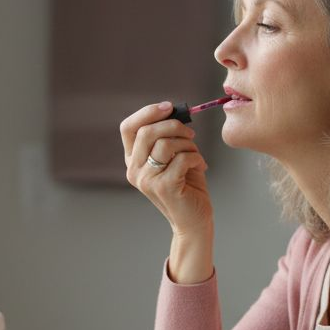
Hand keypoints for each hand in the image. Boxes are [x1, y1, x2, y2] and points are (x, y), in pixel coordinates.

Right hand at [120, 102, 212, 239]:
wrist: (194, 221)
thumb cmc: (186, 186)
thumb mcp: (173, 157)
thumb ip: (167, 137)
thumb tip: (174, 112)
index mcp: (133, 160)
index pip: (128, 128)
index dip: (148, 112)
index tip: (169, 107)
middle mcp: (134, 170)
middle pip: (146, 132)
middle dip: (173, 125)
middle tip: (190, 133)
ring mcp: (147, 180)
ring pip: (165, 144)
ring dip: (188, 144)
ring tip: (196, 154)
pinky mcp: (164, 187)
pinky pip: (181, 158)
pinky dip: (196, 157)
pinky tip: (201, 165)